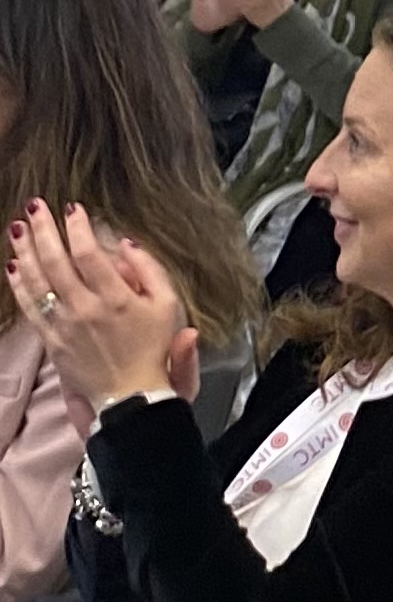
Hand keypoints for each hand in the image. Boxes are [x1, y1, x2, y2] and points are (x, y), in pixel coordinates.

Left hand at [6, 201, 195, 412]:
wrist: (131, 396)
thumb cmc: (152, 348)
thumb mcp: (168, 306)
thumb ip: (151, 270)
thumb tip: (126, 243)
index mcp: (116, 298)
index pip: (89, 253)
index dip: (77, 227)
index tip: (72, 208)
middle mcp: (86, 309)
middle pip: (57, 261)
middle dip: (43, 230)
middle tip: (35, 205)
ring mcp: (65, 326)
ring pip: (38, 282)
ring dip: (25, 252)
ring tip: (17, 227)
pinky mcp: (52, 341)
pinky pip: (30, 309)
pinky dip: (19, 286)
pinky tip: (13, 265)